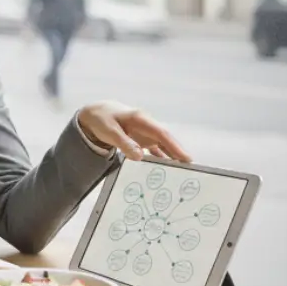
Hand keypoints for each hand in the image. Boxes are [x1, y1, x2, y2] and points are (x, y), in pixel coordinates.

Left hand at [77, 101, 191, 162]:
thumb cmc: (102, 120)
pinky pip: (155, 149)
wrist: (96, 113)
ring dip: (172, 156)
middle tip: (190, 169)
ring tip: (182, 171)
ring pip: (163, 145)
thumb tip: (139, 156)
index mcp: (141, 119)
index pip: (161, 133)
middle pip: (166, 140)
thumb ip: (124, 142)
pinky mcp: (143, 138)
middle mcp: (148, 125)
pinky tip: (166, 168)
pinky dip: (161, 157)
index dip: (174, 146)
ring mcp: (146, 132)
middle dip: (178, 153)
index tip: (185, 157)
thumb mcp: (109, 131)